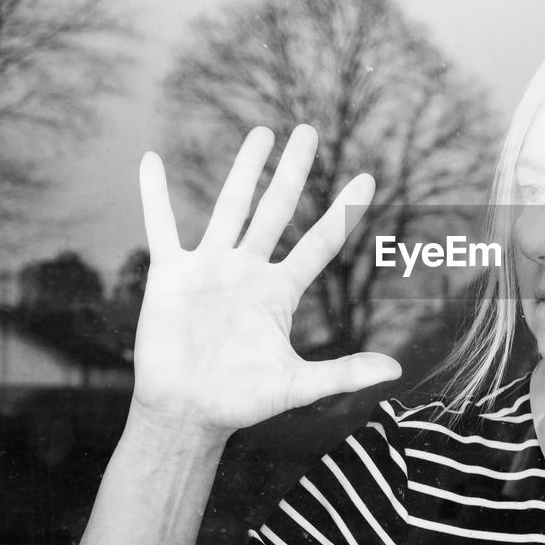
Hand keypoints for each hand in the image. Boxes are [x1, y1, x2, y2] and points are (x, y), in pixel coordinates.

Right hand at [130, 124, 401, 436]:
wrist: (186, 413)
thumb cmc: (241, 402)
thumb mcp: (298, 386)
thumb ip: (344, 373)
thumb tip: (395, 369)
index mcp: (281, 292)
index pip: (320, 241)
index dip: (344, 212)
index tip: (368, 178)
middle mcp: (249, 271)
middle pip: (276, 208)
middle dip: (293, 171)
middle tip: (308, 131)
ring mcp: (210, 268)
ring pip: (230, 207)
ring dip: (244, 169)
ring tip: (262, 133)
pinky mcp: (170, 275)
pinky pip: (160, 226)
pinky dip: (153, 194)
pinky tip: (150, 160)